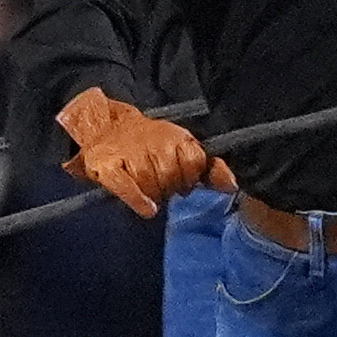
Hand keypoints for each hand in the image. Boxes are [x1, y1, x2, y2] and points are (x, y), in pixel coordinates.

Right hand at [55, 88, 223, 218]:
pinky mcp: (108, 167)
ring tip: (146, 188)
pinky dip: (139, 201)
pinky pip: (128, 189)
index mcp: (176, 137)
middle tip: (160, 185)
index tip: (181, 180)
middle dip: (170, 187)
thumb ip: (209, 168)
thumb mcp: (182, 148)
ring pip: (152, 186)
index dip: (190, 177)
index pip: (194, 164)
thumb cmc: (148, 143)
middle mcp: (154, 142)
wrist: (105, 126)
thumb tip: (232, 187)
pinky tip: (148, 209)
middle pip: (173, 177)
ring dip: (152, 194)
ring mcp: (130, 154)